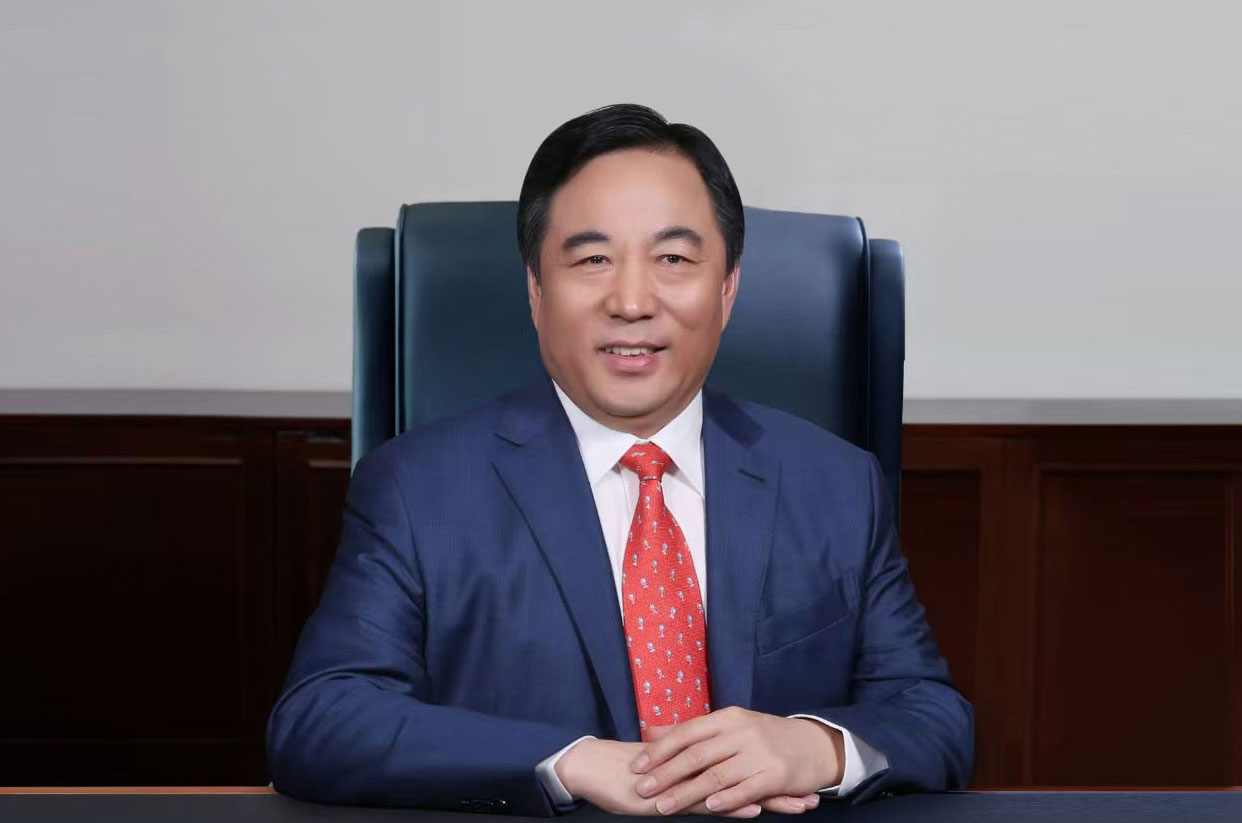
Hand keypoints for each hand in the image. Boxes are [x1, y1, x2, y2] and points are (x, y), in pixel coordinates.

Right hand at [556, 736, 820, 816]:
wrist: (596, 768)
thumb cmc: (631, 775)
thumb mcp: (669, 779)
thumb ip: (691, 777)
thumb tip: (715, 781)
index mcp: (701, 760)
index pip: (743, 765)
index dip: (772, 774)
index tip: (802, 782)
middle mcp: (700, 765)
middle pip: (748, 775)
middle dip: (781, 788)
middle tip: (812, 798)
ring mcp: (689, 779)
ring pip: (736, 788)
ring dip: (769, 798)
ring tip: (799, 806)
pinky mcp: (675, 794)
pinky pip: (708, 801)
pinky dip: (732, 805)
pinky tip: (753, 809)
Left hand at [629, 706, 844, 815]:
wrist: (814, 744)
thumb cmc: (765, 736)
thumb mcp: (730, 725)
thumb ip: (693, 732)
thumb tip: (651, 732)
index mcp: (727, 718)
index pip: (686, 733)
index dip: (660, 750)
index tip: (636, 766)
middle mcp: (741, 732)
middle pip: (696, 755)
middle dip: (665, 774)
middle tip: (642, 789)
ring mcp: (758, 753)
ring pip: (716, 775)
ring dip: (687, 793)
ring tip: (664, 806)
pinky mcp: (775, 774)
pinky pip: (746, 788)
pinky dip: (726, 799)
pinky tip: (709, 807)